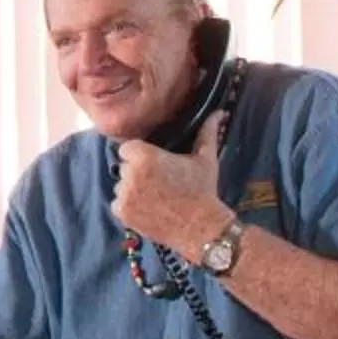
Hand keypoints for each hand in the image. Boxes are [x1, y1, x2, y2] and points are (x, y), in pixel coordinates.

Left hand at [111, 111, 229, 255]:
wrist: (200, 226)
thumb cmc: (203, 189)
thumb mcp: (205, 158)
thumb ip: (206, 132)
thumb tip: (219, 112)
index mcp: (144, 155)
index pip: (127, 149)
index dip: (140, 156)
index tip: (155, 165)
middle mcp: (129, 173)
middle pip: (124, 167)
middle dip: (137, 173)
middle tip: (160, 183)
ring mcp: (123, 194)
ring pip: (121, 186)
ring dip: (133, 190)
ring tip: (156, 198)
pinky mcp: (121, 213)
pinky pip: (118, 204)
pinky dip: (130, 207)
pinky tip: (150, 209)